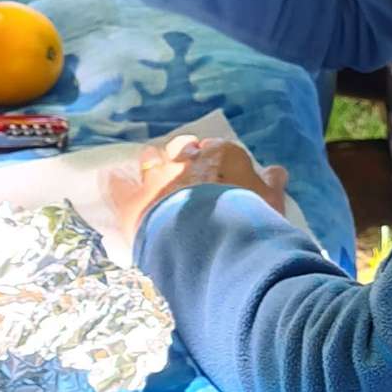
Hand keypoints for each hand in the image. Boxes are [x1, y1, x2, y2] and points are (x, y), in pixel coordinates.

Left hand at [103, 133, 289, 245]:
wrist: (213, 244)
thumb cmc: (249, 221)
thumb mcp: (272, 204)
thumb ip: (272, 185)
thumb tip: (277, 171)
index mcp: (223, 155)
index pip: (218, 149)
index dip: (216, 162)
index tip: (219, 176)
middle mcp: (187, 159)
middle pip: (181, 147)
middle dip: (183, 155)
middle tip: (188, 173)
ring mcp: (157, 178)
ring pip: (150, 158)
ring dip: (154, 164)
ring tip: (156, 178)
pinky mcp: (134, 201)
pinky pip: (118, 185)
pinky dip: (117, 184)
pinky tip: (114, 183)